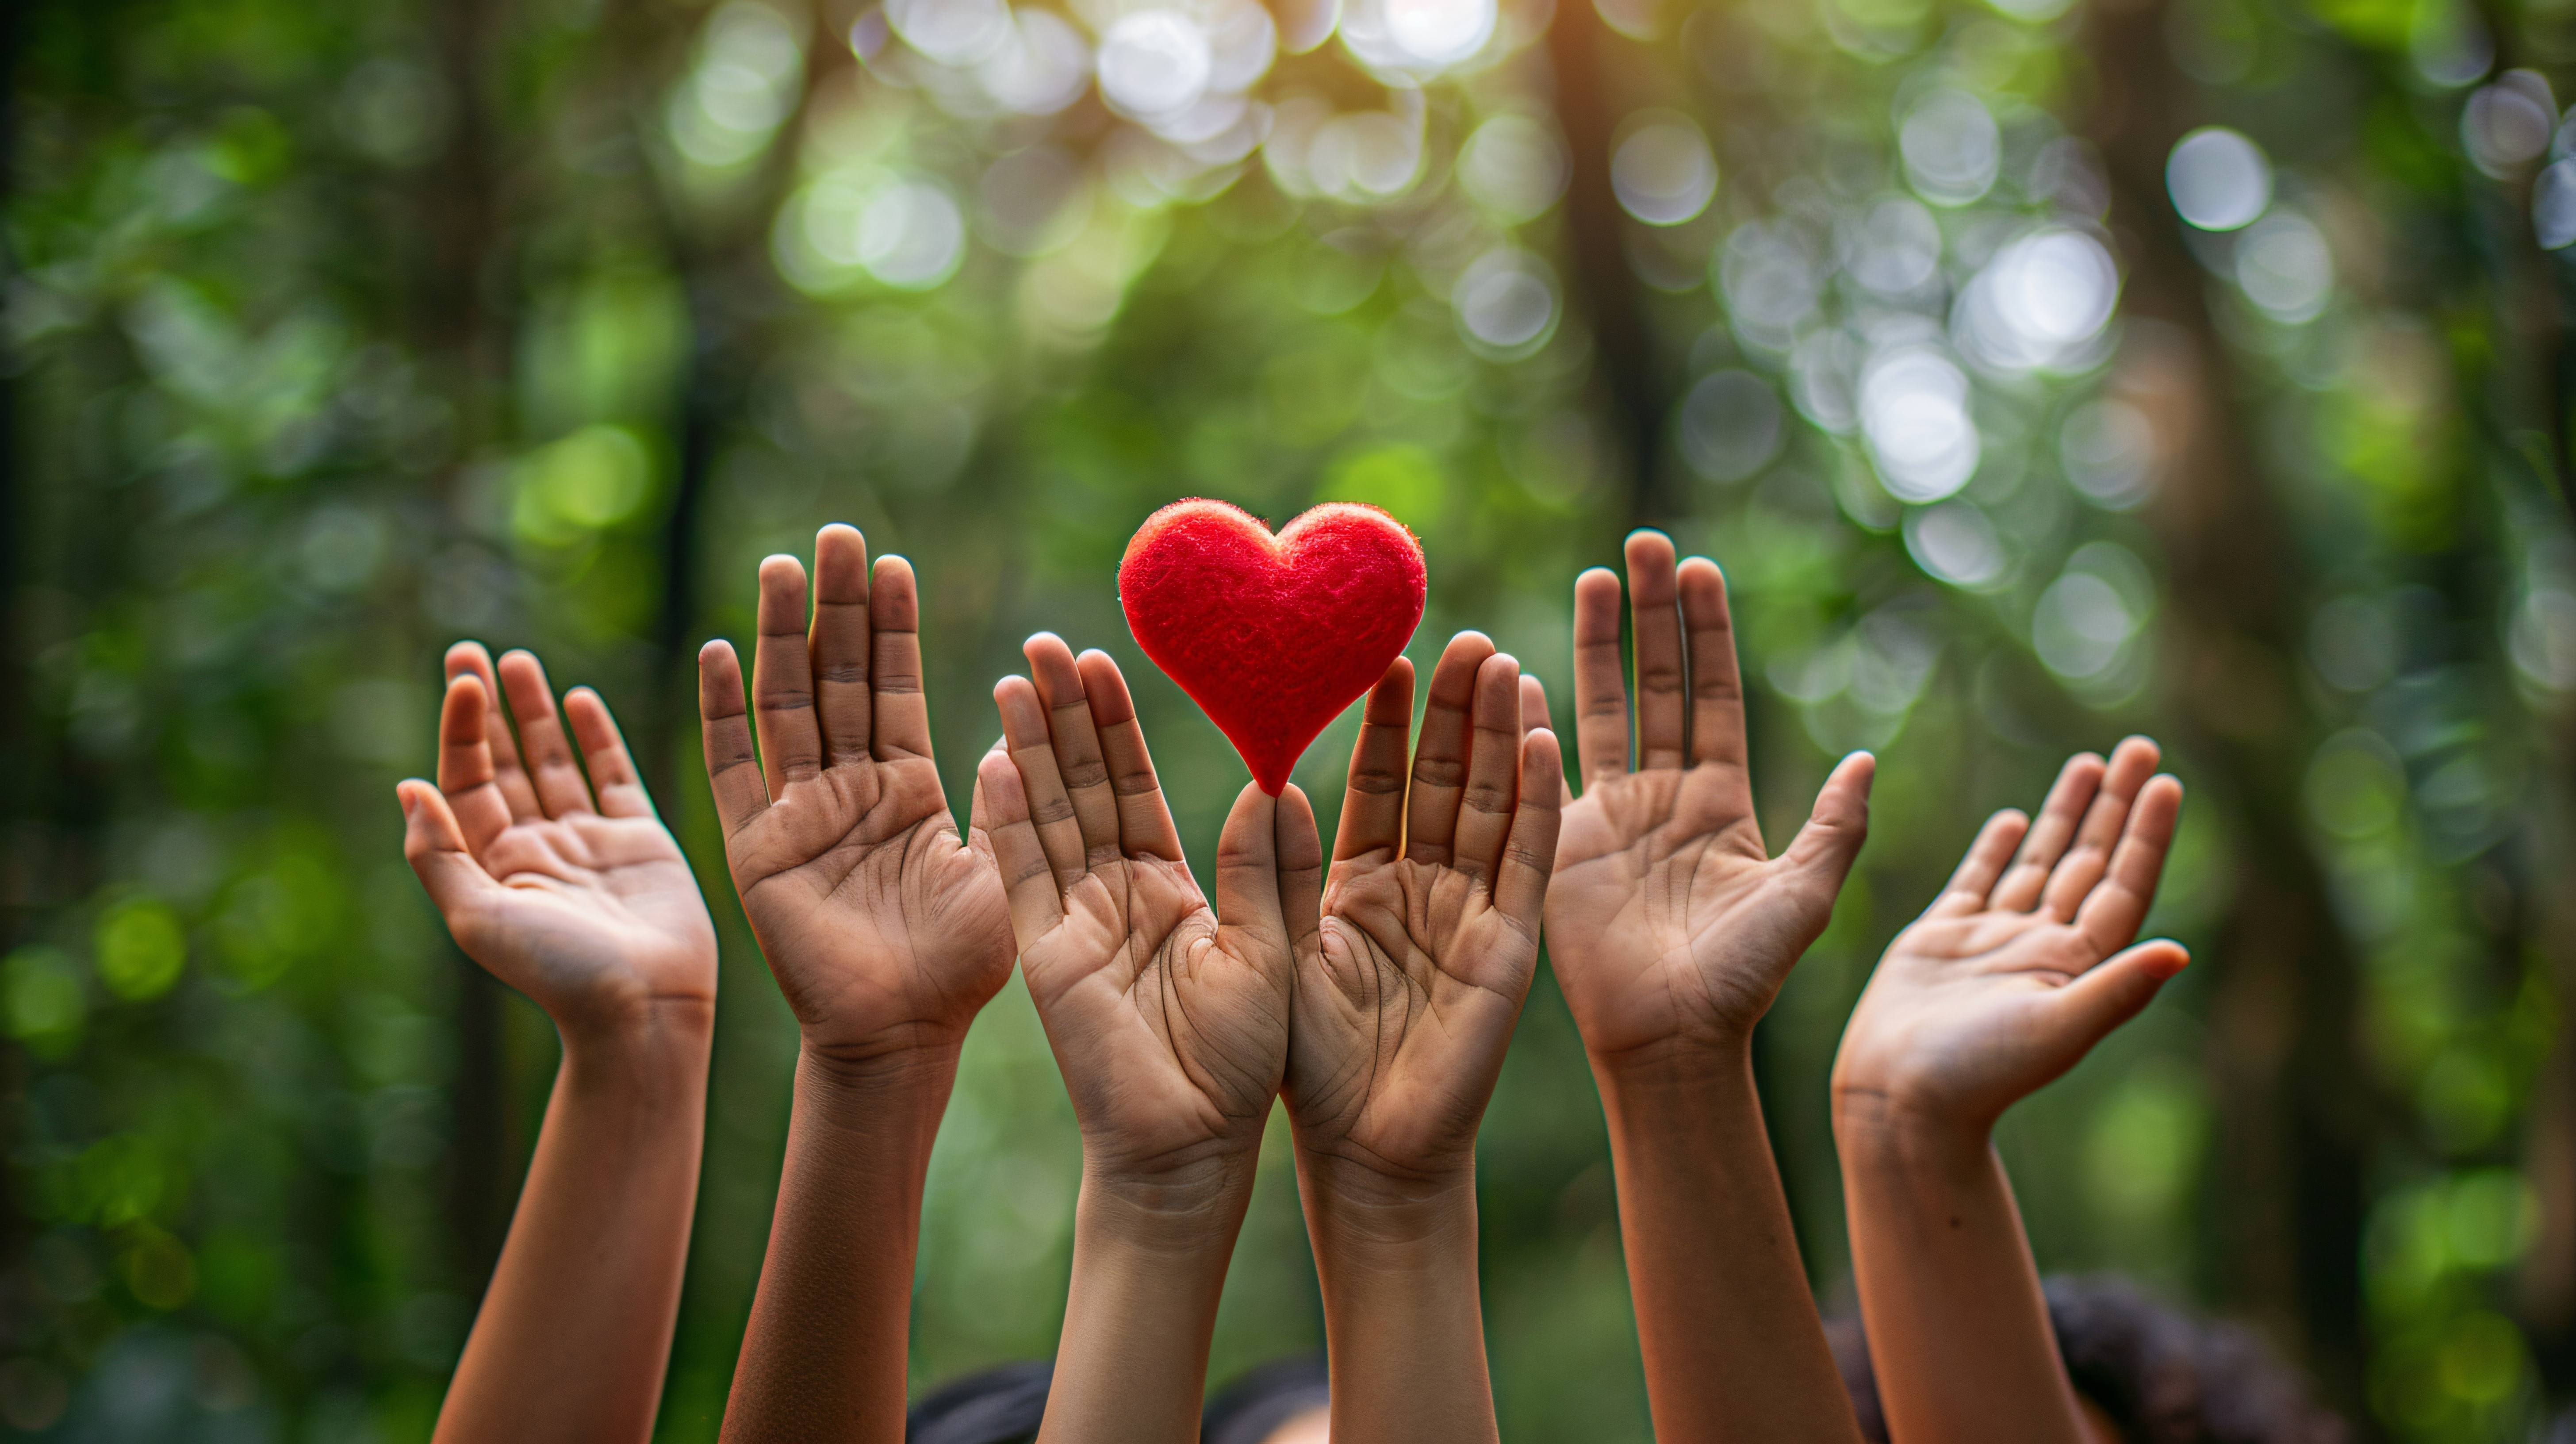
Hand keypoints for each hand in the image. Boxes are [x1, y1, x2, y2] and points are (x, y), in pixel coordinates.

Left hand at [399, 643, 715, 1037]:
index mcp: (493, 865)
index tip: (465, 678)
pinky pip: (613, 777)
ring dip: (534, 714)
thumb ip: (438, 854)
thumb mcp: (478, 918)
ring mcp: (588, 842)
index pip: (467, 780)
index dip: (462, 729)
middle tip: (470, 652)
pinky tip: (580, 699)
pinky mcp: (639, 841)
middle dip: (486, 710)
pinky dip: (597, 738)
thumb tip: (407, 787)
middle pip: (502, 764)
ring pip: (554, 763)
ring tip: (519, 661)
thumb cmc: (558, 973)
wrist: (643, 1007)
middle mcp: (536, 848)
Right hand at [698, 524, 1012, 1063]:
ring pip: (784, 705)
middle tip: (836, 533)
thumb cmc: (963, 968)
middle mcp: (848, 790)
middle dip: (835, 607)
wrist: (903, 1036)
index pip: (894, 686)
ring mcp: (797, 815)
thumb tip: (1020, 729)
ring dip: (779, 635)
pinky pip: (732, 770)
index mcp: (907, 789)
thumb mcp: (1007, 869)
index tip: (890, 562)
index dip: (891, 626)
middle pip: (836, 677)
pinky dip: (720, 712)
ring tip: (780, 565)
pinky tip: (714, 652)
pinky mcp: (758, 850)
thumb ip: (1012, 800)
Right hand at [978, 636, 1299, 1186]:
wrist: (1193, 1145)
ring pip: (1045, 817)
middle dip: (1061, 716)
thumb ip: (1267, 868)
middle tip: (1045, 643)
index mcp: (1169, 887)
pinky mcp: (1045, 955)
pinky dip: (1006, 822)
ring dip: (1028, 749)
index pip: (1133, 787)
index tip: (1102, 658)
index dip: (1114, 725)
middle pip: (1079, 786)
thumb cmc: (1241, 1062)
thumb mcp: (1270, 949)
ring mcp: (1072, 921)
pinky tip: (993, 760)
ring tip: (1016, 676)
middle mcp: (1113, 894)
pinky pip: (1022, 877)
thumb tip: (1275, 782)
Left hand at [1285, 632, 1561, 1188]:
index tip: (1386, 657)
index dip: (1388, 722)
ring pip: (1491, 806)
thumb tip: (1268, 783)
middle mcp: (1423, 889)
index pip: (1382, 785)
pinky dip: (1537, 804)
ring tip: (1502, 662)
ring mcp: (1472, 914)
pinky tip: (1543, 740)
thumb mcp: (1274, 953)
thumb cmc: (1307, 1067)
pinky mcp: (1507, 946)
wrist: (1361, 1149)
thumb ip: (1273, 872)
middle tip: (1461, 634)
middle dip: (1455, 710)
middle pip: (1445, 780)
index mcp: (1364, 887)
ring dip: (1500, 737)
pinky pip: (1524, 863)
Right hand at [1544, 531, 1873, 1063]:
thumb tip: (1869, 759)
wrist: (1673, 1039)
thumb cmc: (1744, 980)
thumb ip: (1835, 828)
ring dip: (1596, 643)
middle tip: (1645, 544)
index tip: (1700, 570)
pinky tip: (1520, 669)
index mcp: (1724, 800)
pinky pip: (1545, 766)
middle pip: (1658, 682)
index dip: (1707, 632)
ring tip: (1594, 577)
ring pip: (1604, 708)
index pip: (1714, 694)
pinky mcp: (1562, 842)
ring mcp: (1611, 816)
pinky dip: (1531, 718)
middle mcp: (1667, 796)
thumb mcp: (1804, 899)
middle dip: (1651, 613)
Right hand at [1831, 736, 2186, 1136]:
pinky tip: (2016, 819)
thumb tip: (2181, 952)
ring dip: (2068, 812)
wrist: (1899, 1100)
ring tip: (2090, 762)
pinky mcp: (1942, 940)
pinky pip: (1979, 880)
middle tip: (2140, 747)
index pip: (2122, 884)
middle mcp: (2041, 946)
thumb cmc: (1978, 1076)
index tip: (2164, 782)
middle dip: (2115, 804)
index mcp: (2075, 965)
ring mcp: (1993, 940)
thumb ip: (2116, 989)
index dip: (2146, 834)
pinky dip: (1997, 847)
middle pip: (2090, 861)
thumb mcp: (2056, 1030)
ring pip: (2040, 860)